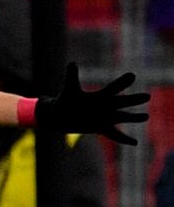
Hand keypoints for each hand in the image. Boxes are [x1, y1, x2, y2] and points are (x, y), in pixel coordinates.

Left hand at [34, 63, 148, 145]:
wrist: (60, 115)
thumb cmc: (66, 100)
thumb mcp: (69, 89)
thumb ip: (71, 76)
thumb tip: (72, 63)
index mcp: (100, 96)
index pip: (113, 88)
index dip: (121, 83)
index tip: (131, 76)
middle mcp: (106, 106)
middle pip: (122, 102)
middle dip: (133, 100)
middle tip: (147, 96)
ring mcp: (105, 117)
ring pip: (122, 117)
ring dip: (133, 118)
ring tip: (146, 117)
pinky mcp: (101, 128)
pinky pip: (115, 135)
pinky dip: (124, 139)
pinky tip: (135, 143)